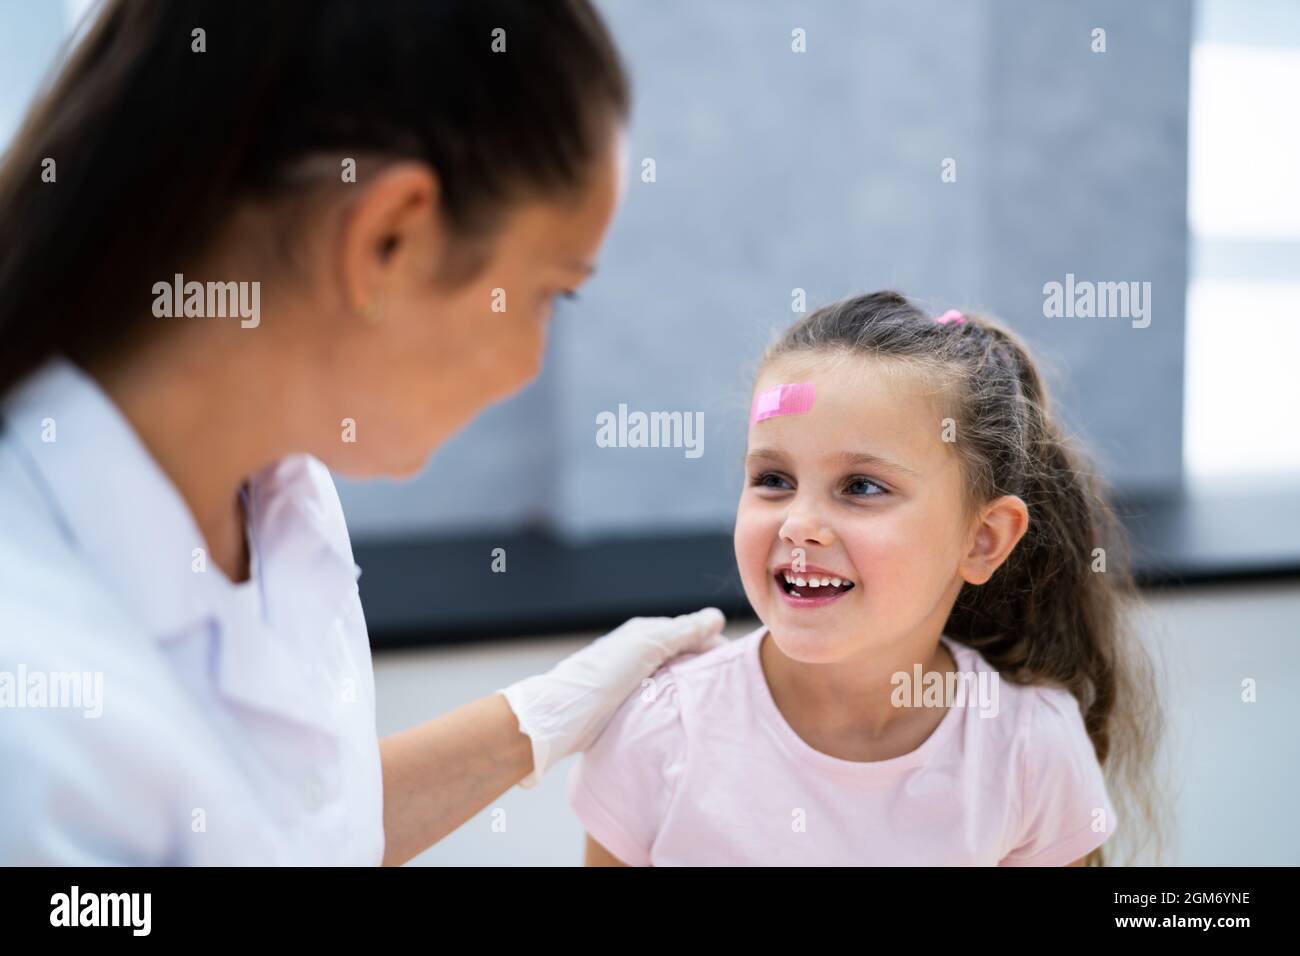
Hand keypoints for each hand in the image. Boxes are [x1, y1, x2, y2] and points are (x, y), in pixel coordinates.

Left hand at [496, 608, 726, 787]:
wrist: (565, 715)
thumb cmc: (604, 675)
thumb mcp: (648, 646)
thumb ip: (683, 631)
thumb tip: (717, 615)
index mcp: (645, 631)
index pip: (691, 632)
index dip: (715, 646)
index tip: (739, 665)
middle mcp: (640, 651)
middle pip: (685, 655)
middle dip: (707, 666)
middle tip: (733, 687)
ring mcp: (634, 677)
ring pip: (674, 677)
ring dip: (693, 686)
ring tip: (716, 702)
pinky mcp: (628, 701)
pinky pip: (661, 697)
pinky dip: (677, 701)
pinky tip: (688, 714)